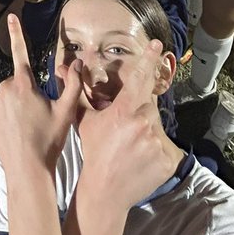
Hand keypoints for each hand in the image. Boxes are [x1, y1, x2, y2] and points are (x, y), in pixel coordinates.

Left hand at [0, 13, 82, 175]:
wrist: (28, 169)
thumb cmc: (49, 140)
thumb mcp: (67, 111)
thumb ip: (72, 83)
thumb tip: (77, 62)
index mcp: (24, 85)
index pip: (21, 53)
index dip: (17, 33)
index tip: (11, 17)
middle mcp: (5, 90)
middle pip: (18, 81)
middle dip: (27, 91)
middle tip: (39, 113)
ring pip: (7, 94)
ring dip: (16, 103)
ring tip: (27, 125)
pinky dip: (6, 114)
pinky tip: (16, 129)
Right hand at [77, 37, 175, 207]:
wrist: (105, 190)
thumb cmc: (93, 151)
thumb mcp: (85, 120)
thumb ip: (79, 92)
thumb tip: (65, 67)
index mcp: (123, 112)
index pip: (139, 79)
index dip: (148, 59)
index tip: (156, 44)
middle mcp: (142, 124)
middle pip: (149, 105)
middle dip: (139, 111)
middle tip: (126, 128)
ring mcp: (157, 142)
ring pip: (157, 125)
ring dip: (147, 130)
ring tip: (132, 145)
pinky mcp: (168, 158)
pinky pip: (166, 145)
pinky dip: (157, 149)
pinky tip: (142, 158)